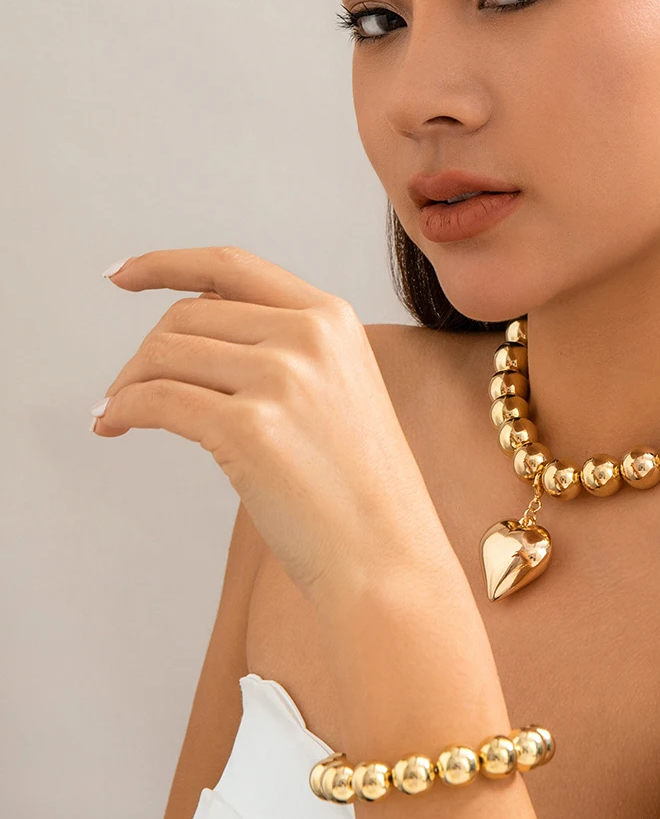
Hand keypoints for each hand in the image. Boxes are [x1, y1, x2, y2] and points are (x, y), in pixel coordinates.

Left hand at [93, 245, 448, 606]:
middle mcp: (309, 336)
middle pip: (190, 314)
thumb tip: (192, 330)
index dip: (168, 264)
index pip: (233, 267)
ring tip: (117, 412)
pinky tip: (114, 425)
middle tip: (127, 391)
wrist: (387, 554)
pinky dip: (122, 409)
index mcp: (333, 317)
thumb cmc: (358, 485)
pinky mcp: (250, 429)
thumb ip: (283, 346)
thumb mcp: (339, 387)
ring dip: (127, 383)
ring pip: (166, 353)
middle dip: (146, 352)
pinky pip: (156, 400)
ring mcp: (282, 379)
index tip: (122, 276)